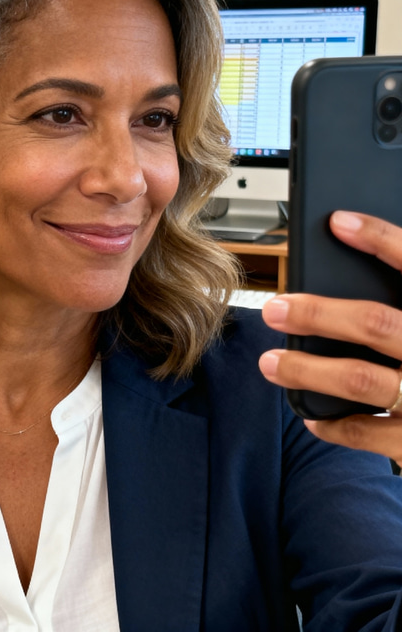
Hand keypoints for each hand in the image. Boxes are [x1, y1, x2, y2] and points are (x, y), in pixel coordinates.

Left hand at [258, 211, 401, 466]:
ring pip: (360, 379)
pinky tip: (311, 416)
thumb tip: (363, 252)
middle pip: (375, 324)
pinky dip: (332, 424)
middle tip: (275, 308)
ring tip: (272, 362)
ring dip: (306, 369)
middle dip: (317, 314)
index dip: (381, 239)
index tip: (339, 221)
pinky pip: (367, 433)